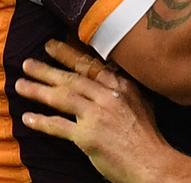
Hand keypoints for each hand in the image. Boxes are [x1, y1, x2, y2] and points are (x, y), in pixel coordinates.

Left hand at [15, 42, 169, 182]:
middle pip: (73, 78)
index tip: (52, 46)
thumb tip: (111, 77)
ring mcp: (98, 115)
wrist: (151, 161)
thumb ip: (123, 89)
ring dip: (38, 90)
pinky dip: (41, 122)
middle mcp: (109, 96)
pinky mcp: (88, 136)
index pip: (90, 65)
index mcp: (122, 86)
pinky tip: (28, 118)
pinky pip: (59, 126)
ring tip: (21, 85)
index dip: (68, 55)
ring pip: (62, 97)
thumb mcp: (141, 102)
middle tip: (28, 63)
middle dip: (47, 69)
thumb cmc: (146, 135)